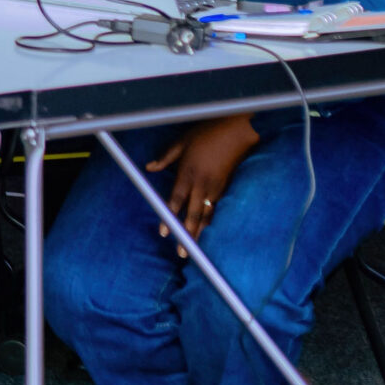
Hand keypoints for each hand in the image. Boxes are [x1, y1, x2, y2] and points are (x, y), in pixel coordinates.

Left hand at [145, 113, 259, 236]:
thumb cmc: (206, 134)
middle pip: (192, 214)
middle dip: (186, 234)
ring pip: (206, 215)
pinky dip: (211, 222)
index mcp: (187, 173)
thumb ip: (165, 158)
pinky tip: (207, 232)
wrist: (236, 132)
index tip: (163, 232)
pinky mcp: (225, 188)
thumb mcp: (181, 143)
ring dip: (199, 232)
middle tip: (181, 252)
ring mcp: (215, 188)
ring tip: (193, 248)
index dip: (169, 217)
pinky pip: (216, 209)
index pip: (176, 200)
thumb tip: (149, 167)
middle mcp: (201, 184)